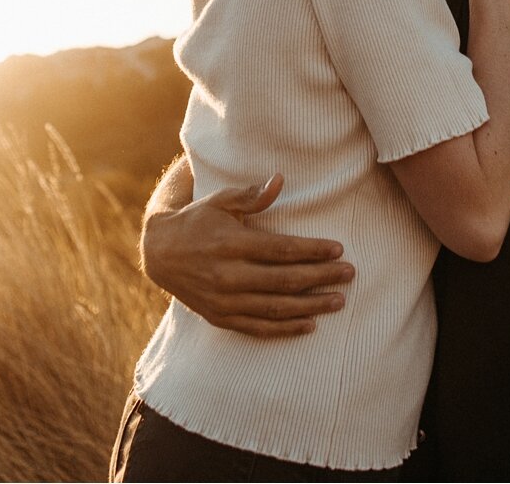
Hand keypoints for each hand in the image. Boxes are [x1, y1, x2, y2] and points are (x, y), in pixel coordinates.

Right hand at [143, 174, 354, 338]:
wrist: (160, 253)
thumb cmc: (197, 220)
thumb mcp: (220, 200)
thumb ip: (251, 196)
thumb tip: (280, 180)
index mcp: (232, 244)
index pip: (281, 250)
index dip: (312, 251)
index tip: (338, 250)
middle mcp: (229, 276)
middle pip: (284, 280)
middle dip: (321, 278)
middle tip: (350, 274)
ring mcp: (225, 301)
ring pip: (275, 308)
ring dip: (310, 306)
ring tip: (338, 301)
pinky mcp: (221, 318)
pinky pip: (258, 328)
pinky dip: (285, 328)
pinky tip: (309, 325)